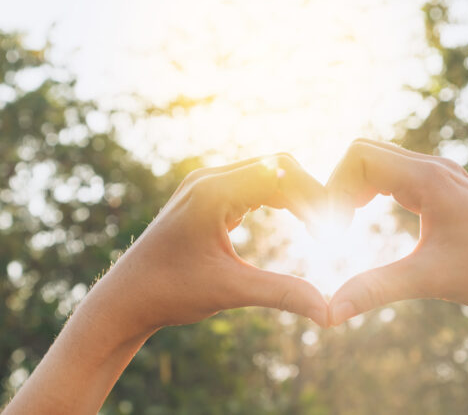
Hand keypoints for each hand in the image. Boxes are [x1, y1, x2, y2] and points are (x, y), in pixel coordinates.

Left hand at [105, 153, 329, 331]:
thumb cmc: (169, 292)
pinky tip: (291, 218)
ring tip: (316, 225)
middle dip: (308, 193)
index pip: (281, 173)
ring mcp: (205, 185)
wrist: (125, 299)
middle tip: (330, 227)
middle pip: (277, 165)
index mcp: (213, 191)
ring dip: (294, 194)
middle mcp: (209, 178)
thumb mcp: (231, 291)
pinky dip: (276, 197)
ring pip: (266, 172)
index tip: (332, 231)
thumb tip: (330, 312)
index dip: (313, 197)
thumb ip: (283, 294)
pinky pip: (251, 184)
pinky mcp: (206, 196)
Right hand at [326, 139, 467, 323]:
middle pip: (365, 154)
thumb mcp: (430, 279)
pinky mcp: (446, 188)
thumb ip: (375, 289)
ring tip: (345, 222)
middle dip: (340, 184)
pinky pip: (397, 173)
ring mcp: (442, 175)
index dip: (334, 188)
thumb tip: (328, 313)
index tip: (332, 230)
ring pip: (381, 161)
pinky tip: (369, 214)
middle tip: (332, 225)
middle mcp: (433, 167)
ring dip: (356, 186)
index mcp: (427, 178)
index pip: (358, 158)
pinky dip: (374, 188)